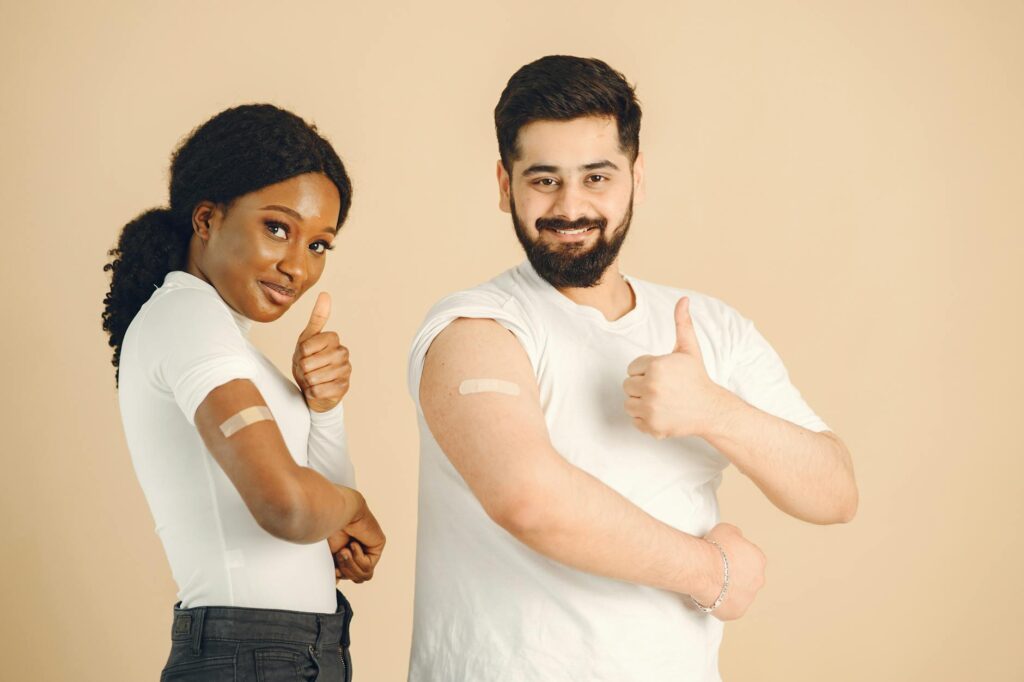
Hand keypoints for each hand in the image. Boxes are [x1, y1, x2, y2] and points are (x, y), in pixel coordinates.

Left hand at [291, 292, 350, 412]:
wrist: (314, 387)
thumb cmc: (309, 360)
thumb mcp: (307, 338)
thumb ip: (317, 317)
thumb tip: (325, 294)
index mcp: (334, 339)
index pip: (305, 347)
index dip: (299, 354)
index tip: (304, 355)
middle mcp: (343, 353)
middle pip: (309, 363)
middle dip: (302, 369)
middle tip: (307, 369)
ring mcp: (345, 371)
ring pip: (314, 378)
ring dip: (307, 381)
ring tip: (312, 379)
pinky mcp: (344, 387)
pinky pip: (319, 391)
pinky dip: (313, 392)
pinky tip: (318, 389)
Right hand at [329, 490, 385, 582]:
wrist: (335, 513)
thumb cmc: (327, 528)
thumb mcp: (328, 555)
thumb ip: (334, 568)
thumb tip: (336, 583)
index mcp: (347, 552)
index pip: (348, 576)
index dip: (340, 576)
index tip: (334, 569)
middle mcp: (360, 551)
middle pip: (356, 578)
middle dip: (345, 569)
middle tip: (339, 553)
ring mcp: (369, 548)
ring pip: (363, 576)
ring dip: (350, 565)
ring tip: (344, 550)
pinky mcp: (378, 545)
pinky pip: (369, 567)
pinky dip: (358, 558)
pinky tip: (354, 544)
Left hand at [623, 296, 731, 438]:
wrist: (710, 409)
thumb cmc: (696, 378)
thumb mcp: (689, 349)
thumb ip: (682, 323)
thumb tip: (684, 300)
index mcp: (655, 366)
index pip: (632, 368)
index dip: (646, 370)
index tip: (664, 375)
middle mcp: (650, 387)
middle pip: (627, 385)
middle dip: (642, 385)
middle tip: (663, 388)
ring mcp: (650, 409)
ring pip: (628, 403)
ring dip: (641, 402)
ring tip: (661, 400)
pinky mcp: (651, 426)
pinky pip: (634, 420)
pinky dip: (645, 419)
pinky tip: (662, 413)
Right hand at [690, 522, 765, 620]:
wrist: (703, 569)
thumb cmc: (713, 550)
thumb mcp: (726, 529)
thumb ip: (736, 535)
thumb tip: (736, 537)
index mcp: (758, 560)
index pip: (751, 558)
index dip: (736, 557)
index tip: (725, 556)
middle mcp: (758, 580)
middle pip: (748, 577)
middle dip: (736, 574)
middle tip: (719, 570)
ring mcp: (748, 598)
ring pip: (740, 593)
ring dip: (729, 589)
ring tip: (713, 583)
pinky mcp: (737, 612)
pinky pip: (730, 607)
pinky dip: (722, 603)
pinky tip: (711, 595)